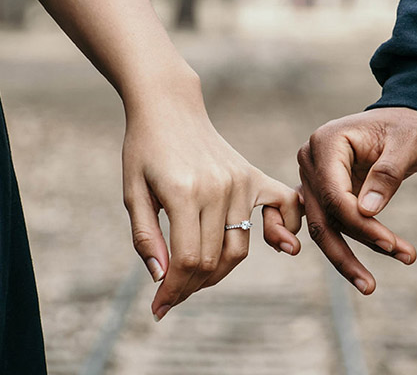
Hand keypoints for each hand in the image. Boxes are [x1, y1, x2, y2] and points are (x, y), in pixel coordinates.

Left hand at [122, 76, 301, 320]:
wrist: (169, 107)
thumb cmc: (144, 149)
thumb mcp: (132, 192)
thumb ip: (146, 237)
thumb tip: (162, 279)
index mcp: (183, 192)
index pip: (187, 260)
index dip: (173, 291)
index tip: (159, 308)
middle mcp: (218, 188)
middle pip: (213, 260)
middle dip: (190, 287)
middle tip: (172, 295)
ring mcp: (240, 181)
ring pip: (239, 247)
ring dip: (218, 272)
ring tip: (195, 277)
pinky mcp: (253, 176)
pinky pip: (283, 208)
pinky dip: (283, 230)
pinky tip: (278, 245)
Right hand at [297, 107, 416, 293]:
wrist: (409, 118)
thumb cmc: (410, 126)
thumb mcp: (407, 144)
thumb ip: (386, 175)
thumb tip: (366, 212)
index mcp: (325, 143)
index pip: (335, 195)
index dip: (360, 224)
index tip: (391, 244)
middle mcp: (310, 160)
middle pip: (322, 217)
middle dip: (348, 252)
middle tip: (371, 285)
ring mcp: (312, 177)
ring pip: (322, 226)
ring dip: (345, 256)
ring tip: (369, 285)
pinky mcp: (321, 191)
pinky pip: (322, 222)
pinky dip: (334, 245)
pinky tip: (341, 270)